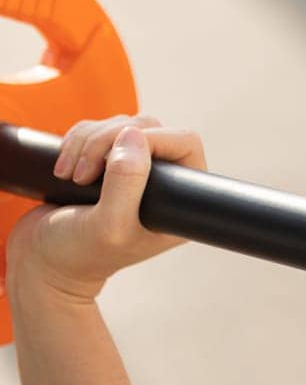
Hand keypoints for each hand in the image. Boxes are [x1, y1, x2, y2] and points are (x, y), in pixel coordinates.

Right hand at [5, 115, 206, 301]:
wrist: (42, 260)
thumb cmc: (80, 253)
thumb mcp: (107, 225)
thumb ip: (126, 184)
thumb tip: (134, 135)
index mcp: (178, 203)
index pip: (184, 143)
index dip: (151, 138)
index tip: (111, 159)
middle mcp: (161, 183)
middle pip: (148, 127)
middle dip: (107, 141)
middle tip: (82, 175)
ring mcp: (133, 170)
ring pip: (120, 125)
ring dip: (87, 142)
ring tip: (70, 176)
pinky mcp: (104, 161)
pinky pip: (96, 129)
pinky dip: (76, 141)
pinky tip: (63, 169)